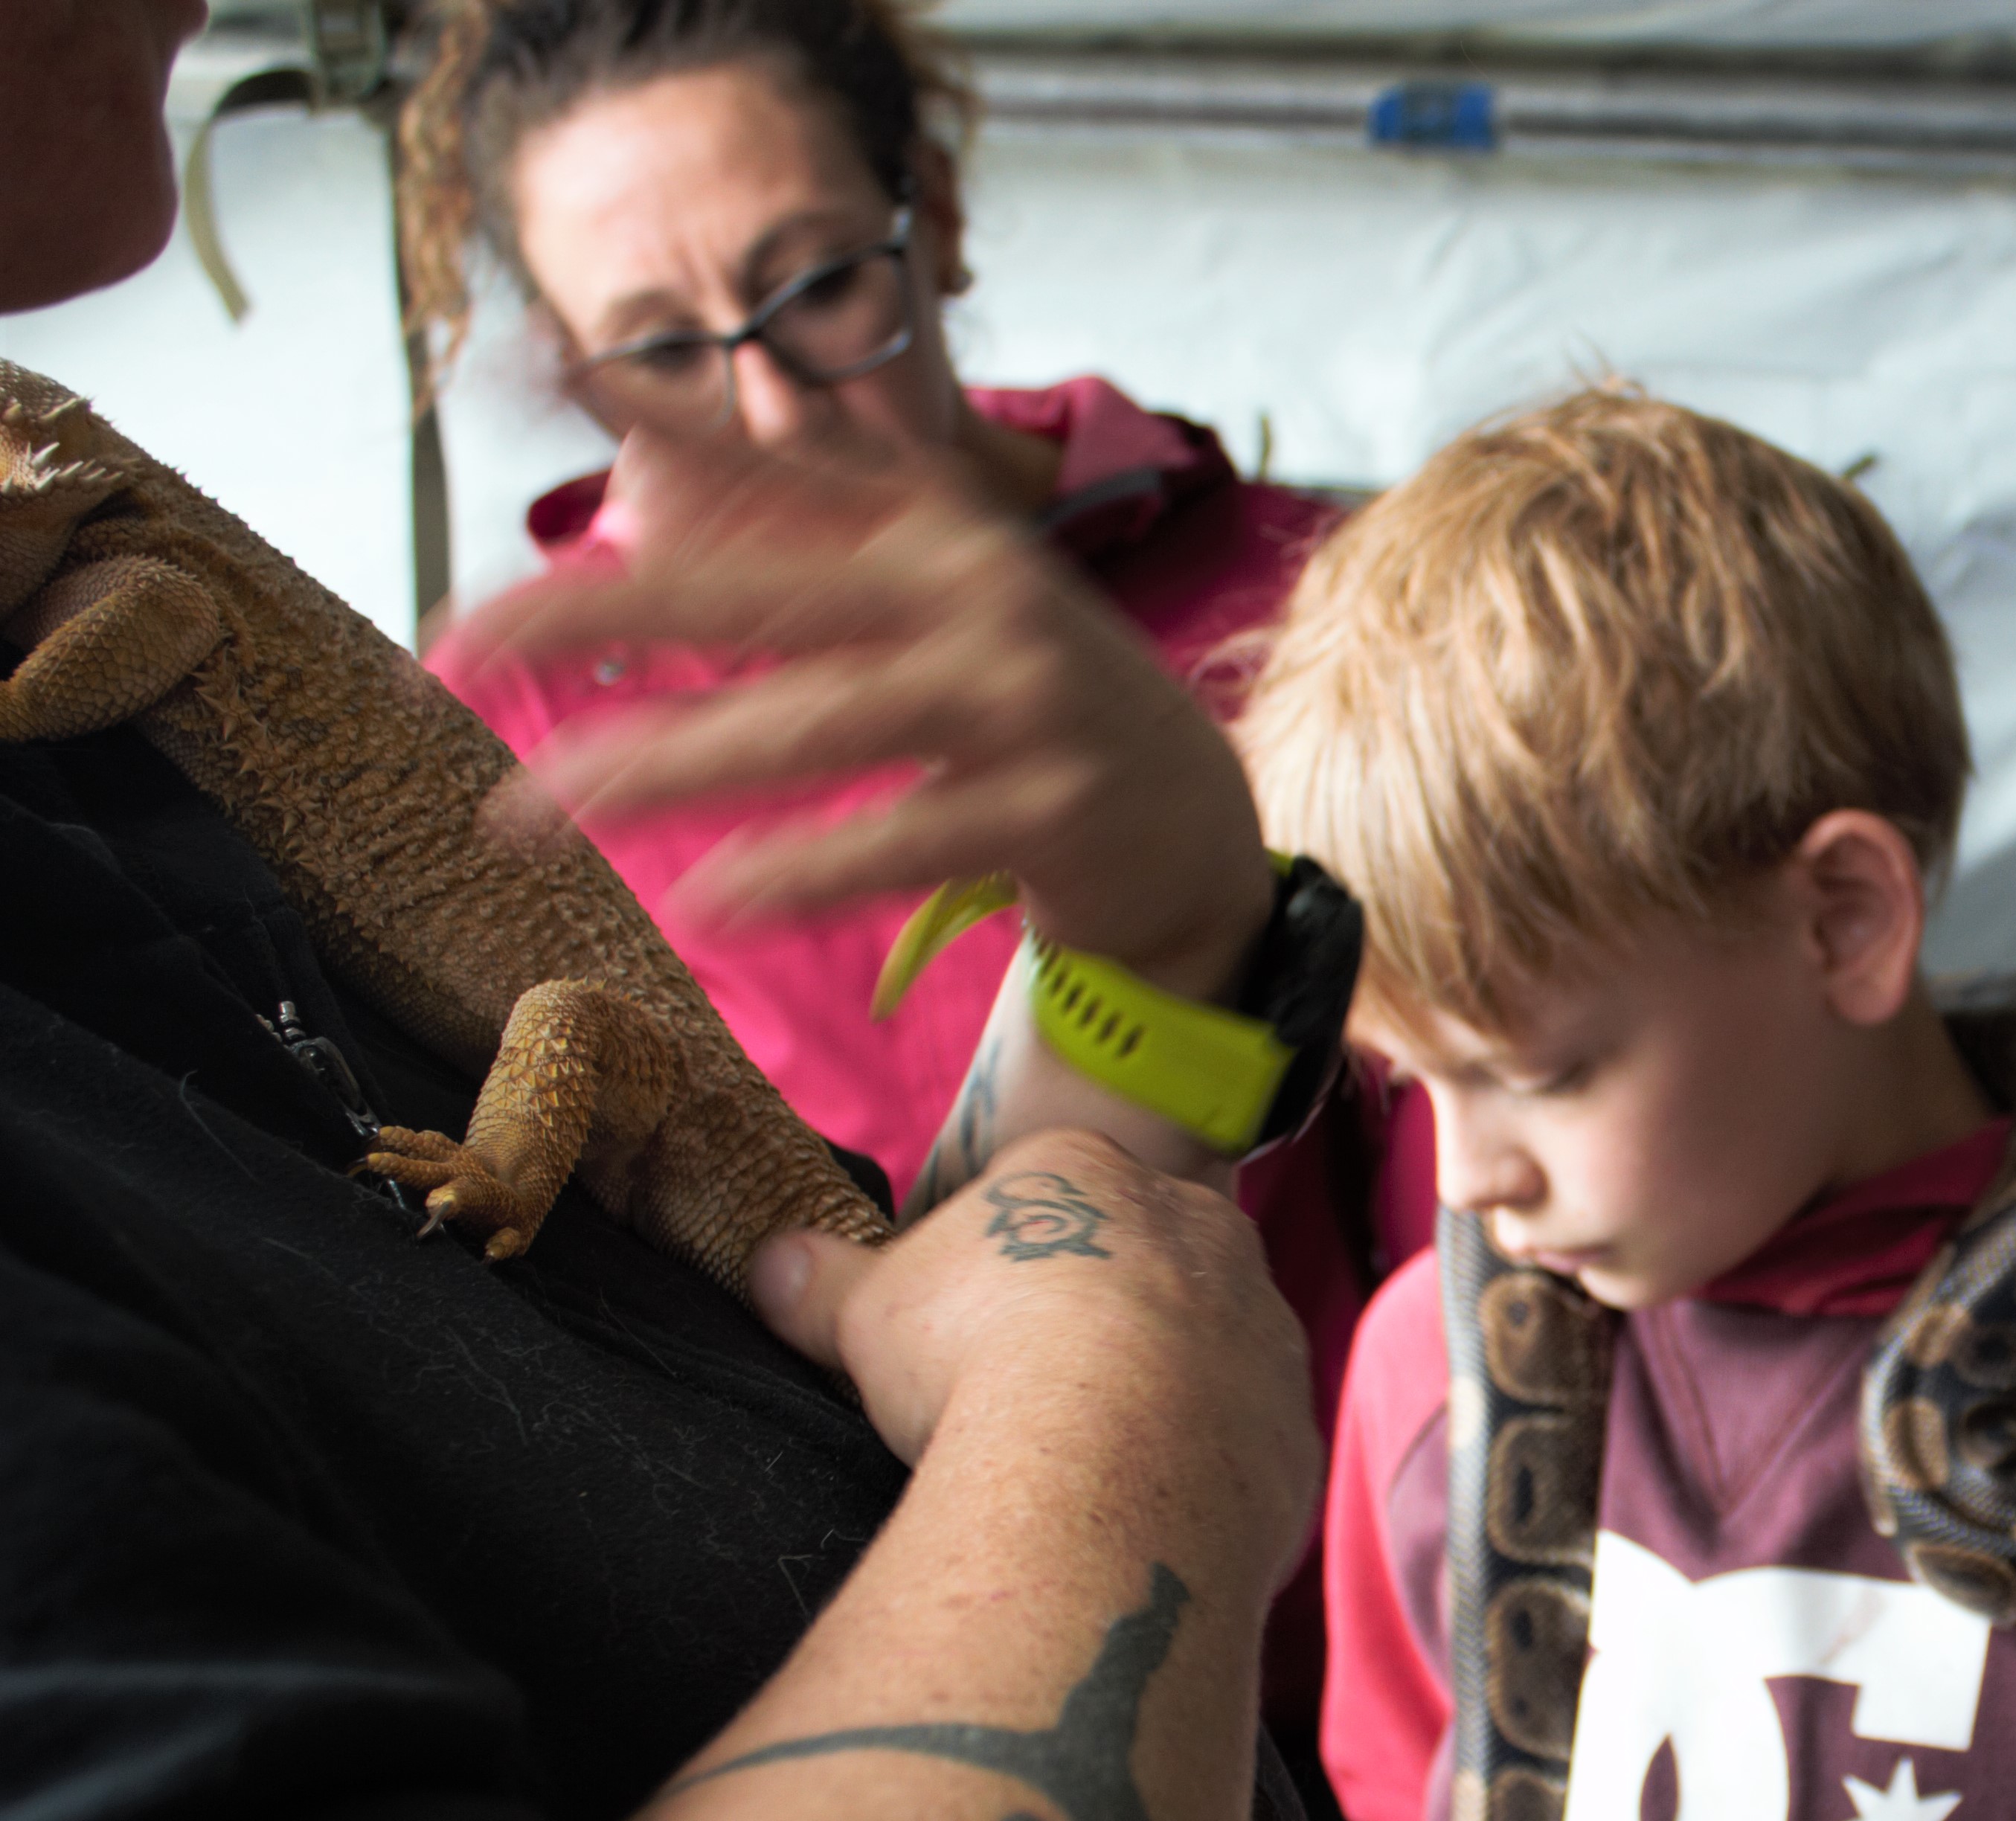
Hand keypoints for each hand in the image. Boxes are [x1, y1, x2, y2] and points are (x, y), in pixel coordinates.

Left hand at [448, 427, 1273, 1001]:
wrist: (1197, 829)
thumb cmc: (1027, 707)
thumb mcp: (934, 598)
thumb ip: (808, 539)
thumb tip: (646, 478)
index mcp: (937, 533)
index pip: (771, 471)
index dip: (655, 423)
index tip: (530, 370)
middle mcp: (981, 597)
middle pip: (762, 595)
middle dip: (599, 613)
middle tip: (462, 639)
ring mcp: (1024, 702)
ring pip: (815, 726)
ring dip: (664, 766)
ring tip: (535, 804)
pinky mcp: (1055, 810)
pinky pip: (902, 838)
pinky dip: (802, 870)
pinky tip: (708, 899)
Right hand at [752, 1128, 1314, 1521]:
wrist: (1109, 1459)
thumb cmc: (978, 1358)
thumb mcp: (863, 1309)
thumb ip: (819, 1279)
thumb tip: (770, 1263)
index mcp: (1092, 1170)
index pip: (1046, 1191)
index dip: (999, 1263)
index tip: (965, 1328)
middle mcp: (1202, 1229)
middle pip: (1140, 1265)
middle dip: (1093, 1320)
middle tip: (1027, 1398)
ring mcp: (1263, 1325)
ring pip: (1205, 1352)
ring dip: (1156, 1399)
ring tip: (1083, 1469)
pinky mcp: (1293, 1423)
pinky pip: (1242, 1444)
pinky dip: (1197, 1474)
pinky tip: (1141, 1512)